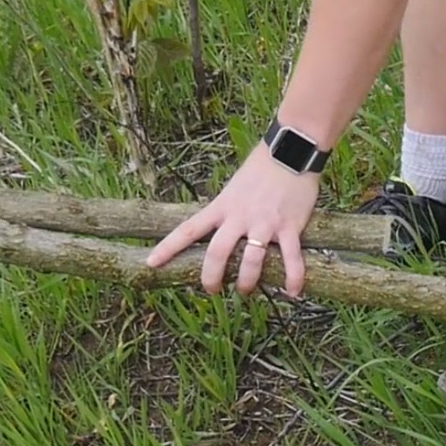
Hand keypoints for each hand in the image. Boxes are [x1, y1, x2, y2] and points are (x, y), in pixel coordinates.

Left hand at [146, 146, 321, 297]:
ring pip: (251, 262)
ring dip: (247, 282)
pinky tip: (293, 292)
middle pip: (217, 253)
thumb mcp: (235, 188)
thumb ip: (227, 209)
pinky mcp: (289, 227)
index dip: (168, 248)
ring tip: (246, 290)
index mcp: (222, 207)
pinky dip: (293, 278)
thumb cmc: (263, 167)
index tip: (151, 263)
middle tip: (212, 290)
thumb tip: (223, 228)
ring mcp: (264, 224)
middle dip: (211, 277)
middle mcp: (239, 217)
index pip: (188, 230)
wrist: (291, 152)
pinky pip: (292, 259)